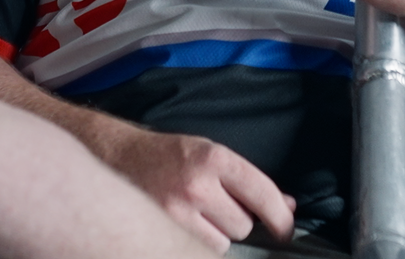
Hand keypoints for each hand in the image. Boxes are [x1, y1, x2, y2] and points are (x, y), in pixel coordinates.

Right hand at [97, 126, 295, 250]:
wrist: (116, 156)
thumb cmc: (168, 156)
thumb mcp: (210, 155)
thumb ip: (247, 181)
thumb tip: (288, 207)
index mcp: (213, 159)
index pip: (261, 193)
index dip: (280, 217)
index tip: (286, 229)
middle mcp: (195, 185)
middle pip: (242, 225)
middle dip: (235, 219)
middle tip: (214, 204)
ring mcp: (175, 212)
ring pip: (221, 243)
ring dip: (215, 235)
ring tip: (194, 213)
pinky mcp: (160, 230)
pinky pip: (197, 251)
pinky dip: (196, 243)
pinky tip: (183, 225)